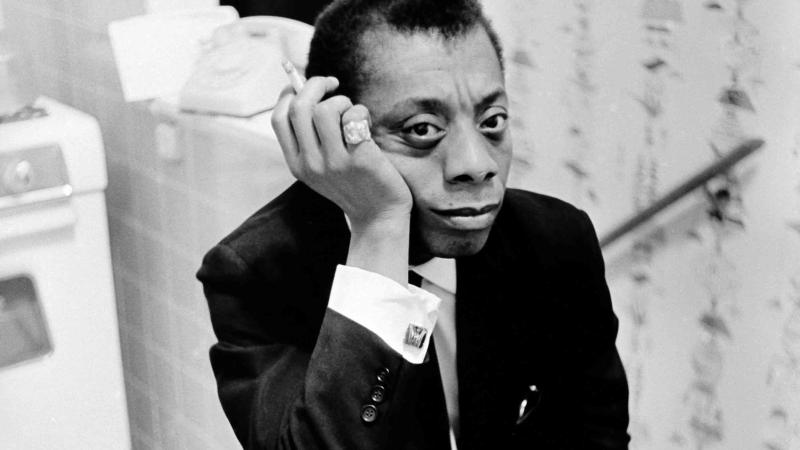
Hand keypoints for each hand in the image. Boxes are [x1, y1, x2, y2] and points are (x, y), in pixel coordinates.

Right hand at [271, 77, 412, 229]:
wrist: (379, 216)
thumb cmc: (353, 182)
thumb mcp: (321, 166)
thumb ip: (311, 136)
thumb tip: (306, 88)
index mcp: (296, 164)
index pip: (278, 119)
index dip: (290, 93)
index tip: (306, 86)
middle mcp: (310, 164)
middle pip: (299, 107)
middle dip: (316, 84)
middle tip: (332, 84)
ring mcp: (334, 163)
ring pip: (326, 109)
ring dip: (342, 101)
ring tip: (353, 113)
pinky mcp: (360, 160)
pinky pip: (354, 117)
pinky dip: (361, 112)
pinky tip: (367, 126)